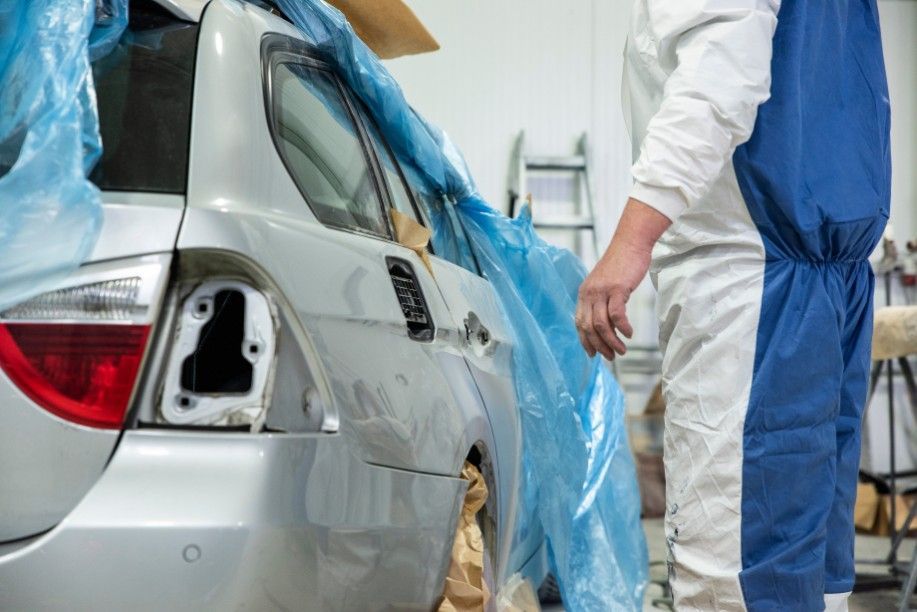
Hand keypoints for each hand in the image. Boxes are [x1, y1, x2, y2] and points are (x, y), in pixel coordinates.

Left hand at [576, 198, 670, 359]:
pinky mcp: (617, 288)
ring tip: (622, 350)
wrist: (630, 243)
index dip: (584, 341)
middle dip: (599, 346)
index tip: (593, 354)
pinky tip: (629, 333)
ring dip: (612, 341)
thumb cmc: (621, 264)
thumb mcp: (605, 285)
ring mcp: (602, 291)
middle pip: (588, 327)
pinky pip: (616, 314)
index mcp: (584, 294)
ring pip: (601, 324)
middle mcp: (589, 293)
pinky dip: (622, 327)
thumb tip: (606, 325)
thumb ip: (602, 302)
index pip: (578, 323)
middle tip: (611, 356)